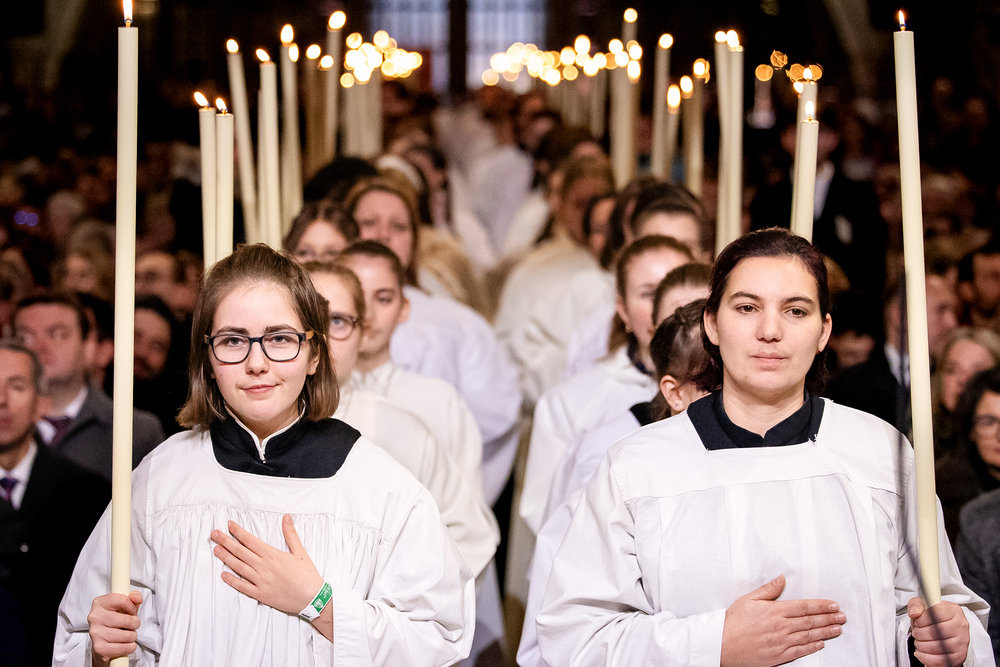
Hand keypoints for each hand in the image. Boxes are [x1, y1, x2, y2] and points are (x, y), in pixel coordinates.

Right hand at [88, 590, 142, 666]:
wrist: (103, 643)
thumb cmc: (116, 621)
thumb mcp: (125, 606)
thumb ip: (133, 598)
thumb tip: (138, 598)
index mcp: (100, 603)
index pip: (122, 600)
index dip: (132, 607)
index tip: (132, 612)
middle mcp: (94, 617)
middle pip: (127, 620)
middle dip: (135, 624)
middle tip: (132, 626)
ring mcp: (95, 633)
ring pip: (127, 635)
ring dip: (133, 636)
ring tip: (128, 635)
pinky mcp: (99, 648)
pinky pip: (124, 648)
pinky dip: (130, 647)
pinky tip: (125, 644)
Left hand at [211, 513, 323, 615]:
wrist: (311, 598)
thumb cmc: (307, 575)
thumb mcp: (300, 551)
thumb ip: (290, 534)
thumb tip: (286, 517)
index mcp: (272, 555)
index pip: (250, 540)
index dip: (238, 532)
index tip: (228, 525)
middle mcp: (264, 567)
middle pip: (240, 552)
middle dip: (226, 541)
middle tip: (214, 534)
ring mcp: (260, 581)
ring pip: (239, 567)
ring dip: (226, 558)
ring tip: (215, 549)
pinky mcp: (260, 594)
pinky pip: (242, 586)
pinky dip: (232, 580)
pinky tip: (223, 575)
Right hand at [720, 575, 845, 666]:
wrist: (722, 645)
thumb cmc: (733, 622)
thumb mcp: (748, 600)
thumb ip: (768, 590)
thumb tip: (782, 579)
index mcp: (774, 611)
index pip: (803, 607)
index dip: (820, 606)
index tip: (833, 605)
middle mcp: (780, 627)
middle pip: (810, 621)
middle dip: (828, 618)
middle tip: (842, 617)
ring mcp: (780, 642)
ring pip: (808, 636)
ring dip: (825, 632)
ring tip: (837, 629)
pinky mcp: (778, 656)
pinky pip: (800, 651)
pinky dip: (812, 647)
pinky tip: (821, 644)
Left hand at [908, 598, 969, 665]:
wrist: (942, 628)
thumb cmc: (933, 617)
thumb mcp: (922, 604)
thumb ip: (916, 604)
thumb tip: (915, 613)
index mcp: (953, 610)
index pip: (935, 614)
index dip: (922, 620)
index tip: (918, 622)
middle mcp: (960, 625)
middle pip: (936, 632)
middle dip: (920, 634)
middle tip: (916, 633)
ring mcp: (962, 641)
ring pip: (938, 647)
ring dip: (922, 646)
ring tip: (919, 642)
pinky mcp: (960, 655)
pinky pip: (941, 660)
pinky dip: (927, 658)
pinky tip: (922, 652)